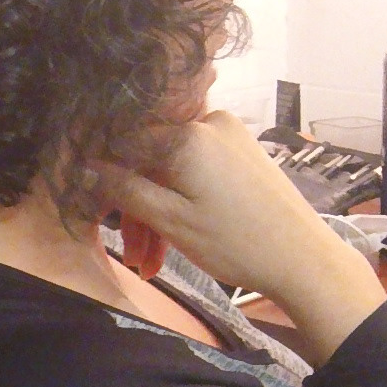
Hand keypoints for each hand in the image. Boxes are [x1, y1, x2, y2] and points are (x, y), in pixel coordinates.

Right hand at [104, 113, 386, 359]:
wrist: (305, 260)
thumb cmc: (237, 243)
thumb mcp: (171, 220)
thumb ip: (124, 189)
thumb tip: (82, 167)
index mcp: (187, 134)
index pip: (124, 143)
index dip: (103, 176)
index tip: (95, 211)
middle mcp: (209, 122)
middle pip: (151, 161)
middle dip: (138, 211)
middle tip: (135, 258)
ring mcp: (230, 136)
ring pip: (174, 171)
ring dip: (160, 215)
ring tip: (154, 264)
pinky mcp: (243, 153)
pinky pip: (198, 172)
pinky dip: (185, 203)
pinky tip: (178, 240)